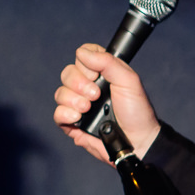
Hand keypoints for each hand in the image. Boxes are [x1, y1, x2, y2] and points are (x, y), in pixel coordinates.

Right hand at [52, 43, 160, 163]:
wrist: (137, 142)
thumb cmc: (137, 112)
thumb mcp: (129, 81)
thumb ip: (107, 62)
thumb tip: (81, 52)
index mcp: (102, 74)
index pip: (82, 56)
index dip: (85, 63)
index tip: (96, 75)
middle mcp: (88, 87)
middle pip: (67, 73)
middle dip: (79, 84)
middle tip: (96, 96)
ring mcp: (80, 105)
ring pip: (60, 93)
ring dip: (74, 100)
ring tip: (88, 109)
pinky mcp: (73, 124)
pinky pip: (57, 113)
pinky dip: (66, 114)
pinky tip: (79, 119)